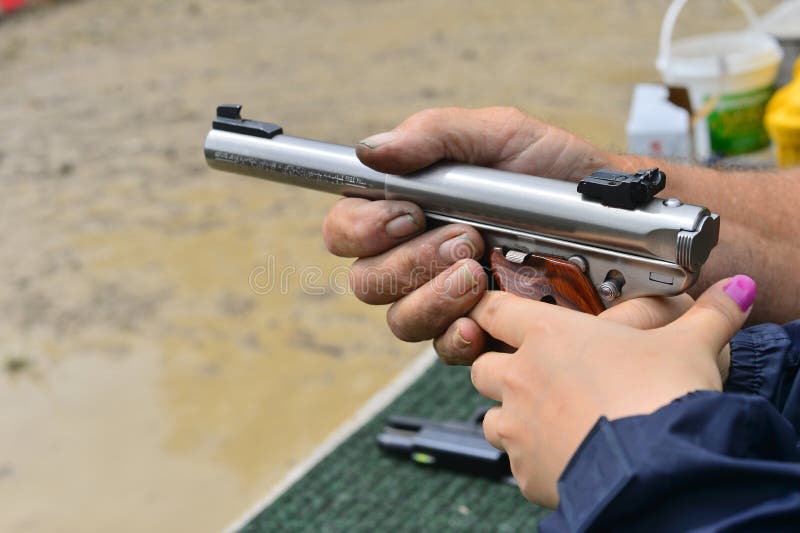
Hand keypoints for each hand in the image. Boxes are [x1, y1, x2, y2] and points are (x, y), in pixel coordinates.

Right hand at [323, 107, 617, 360]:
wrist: (621, 221)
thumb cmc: (556, 174)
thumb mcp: (501, 136)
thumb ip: (435, 136)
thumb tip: (371, 150)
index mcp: (412, 209)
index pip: (347, 229)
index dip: (359, 228)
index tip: (405, 214)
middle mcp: (419, 259)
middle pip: (367, 281)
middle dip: (409, 261)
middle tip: (464, 239)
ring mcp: (447, 300)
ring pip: (400, 319)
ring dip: (434, 296)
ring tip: (480, 270)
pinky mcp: (480, 333)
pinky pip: (444, 349)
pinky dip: (458, 335)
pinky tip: (482, 319)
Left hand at [469, 275, 755, 507]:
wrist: (660, 468)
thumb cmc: (664, 398)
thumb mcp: (691, 346)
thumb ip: (709, 315)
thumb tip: (734, 292)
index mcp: (550, 336)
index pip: (494, 309)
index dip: (488, 307)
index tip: (487, 308)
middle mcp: (523, 376)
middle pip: (482, 364)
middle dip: (500, 367)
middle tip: (531, 373)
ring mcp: (518, 425)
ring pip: (490, 415)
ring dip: (510, 414)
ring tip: (544, 419)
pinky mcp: (525, 468)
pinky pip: (514, 460)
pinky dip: (530, 457)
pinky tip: (561, 455)